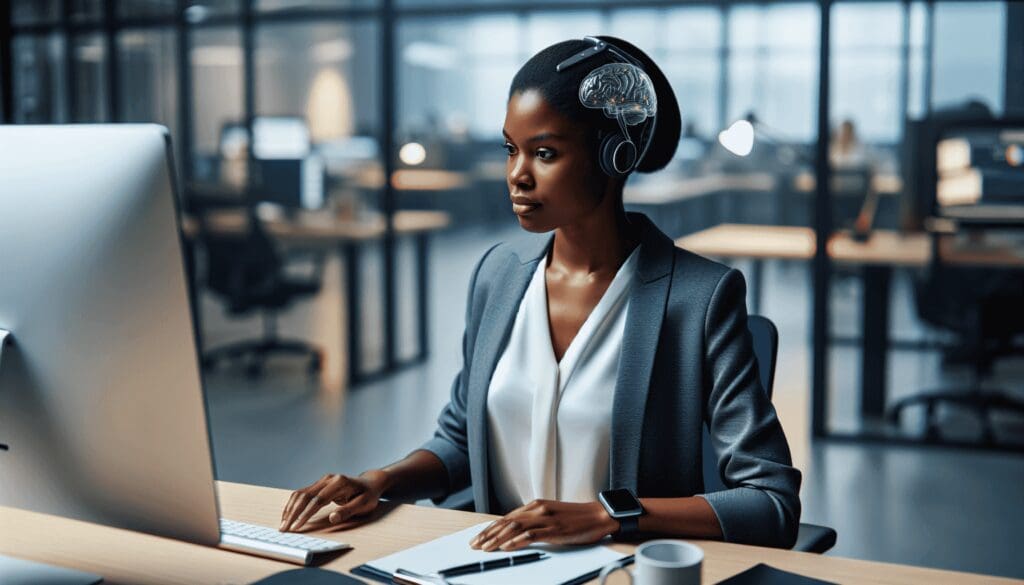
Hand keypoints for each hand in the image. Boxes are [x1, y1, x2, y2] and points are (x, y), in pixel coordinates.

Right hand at [279, 470, 387, 531]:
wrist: (369, 484)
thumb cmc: (368, 495)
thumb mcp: (363, 505)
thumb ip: (348, 511)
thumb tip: (332, 518)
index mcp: (340, 482)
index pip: (318, 499)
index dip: (306, 514)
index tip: (297, 526)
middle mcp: (328, 478)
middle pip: (305, 495)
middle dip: (293, 513)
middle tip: (284, 528)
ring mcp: (323, 480)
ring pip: (301, 493)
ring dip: (290, 509)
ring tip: (283, 524)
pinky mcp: (319, 485)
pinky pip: (303, 494)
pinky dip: (294, 504)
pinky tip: (288, 515)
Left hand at [469, 500, 618, 551]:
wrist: (599, 516)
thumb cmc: (576, 518)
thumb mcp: (551, 515)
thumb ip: (534, 520)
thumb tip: (515, 532)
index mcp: (536, 505)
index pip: (506, 517)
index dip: (490, 528)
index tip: (478, 538)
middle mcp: (538, 509)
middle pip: (506, 521)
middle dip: (488, 534)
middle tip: (475, 545)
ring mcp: (546, 519)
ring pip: (514, 527)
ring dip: (497, 539)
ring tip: (485, 548)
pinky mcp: (554, 529)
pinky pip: (531, 534)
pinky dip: (516, 541)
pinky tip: (507, 547)